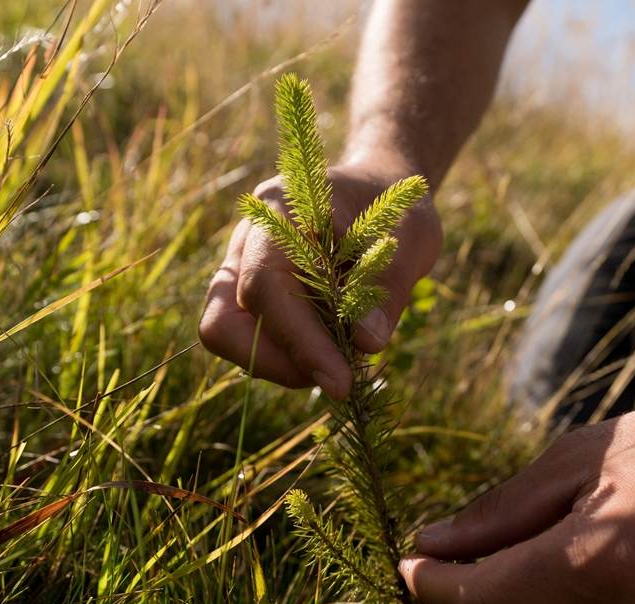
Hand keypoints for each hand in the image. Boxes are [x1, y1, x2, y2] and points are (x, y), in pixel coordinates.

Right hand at [199, 163, 440, 398]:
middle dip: (276, 362)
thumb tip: (366, 343)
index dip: (300, 341)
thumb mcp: (413, 241)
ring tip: (340, 364)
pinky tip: (333, 353)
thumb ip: (386, 289)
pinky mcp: (253, 295)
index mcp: (280, 209)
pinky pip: (252, 339)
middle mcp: (248, 239)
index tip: (340, 382)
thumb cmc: (399, 211)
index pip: (265, 286)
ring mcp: (243, 267)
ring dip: (282, 363)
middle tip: (336, 378)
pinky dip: (290, 357)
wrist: (385, 191)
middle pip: (222, 320)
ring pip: (228, 335)